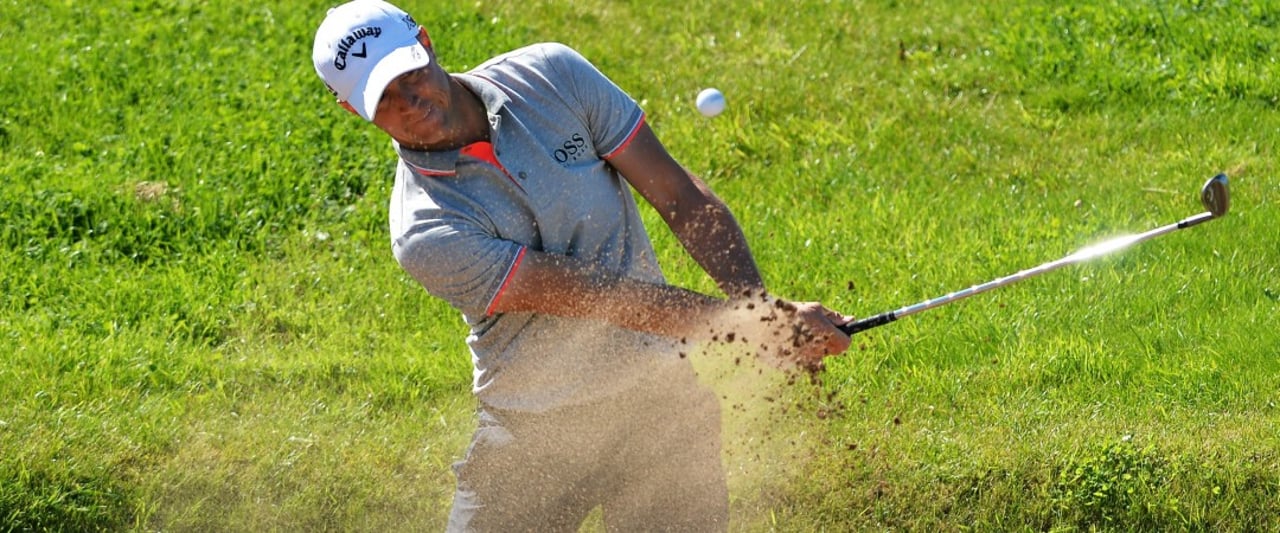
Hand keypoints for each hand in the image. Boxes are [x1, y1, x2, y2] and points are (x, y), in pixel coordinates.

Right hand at [704, 293, 852, 372]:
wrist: (762, 319)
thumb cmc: (791, 311)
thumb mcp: (815, 308)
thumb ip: (835, 317)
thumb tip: (851, 321)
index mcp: (825, 334)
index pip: (845, 344)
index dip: (843, 337)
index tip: (837, 332)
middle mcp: (816, 350)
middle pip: (830, 352)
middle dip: (826, 342)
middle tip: (812, 330)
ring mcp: (803, 360)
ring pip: (816, 358)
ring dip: (811, 349)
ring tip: (797, 335)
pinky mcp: (790, 366)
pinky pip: (801, 362)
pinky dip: (797, 354)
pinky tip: (787, 342)